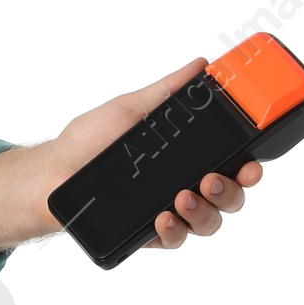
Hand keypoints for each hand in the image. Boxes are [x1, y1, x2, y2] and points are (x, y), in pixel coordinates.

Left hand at [40, 56, 262, 249]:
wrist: (51, 173)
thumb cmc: (88, 140)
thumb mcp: (129, 109)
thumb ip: (167, 91)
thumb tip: (200, 65)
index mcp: (187, 154)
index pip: (232, 162)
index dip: (250, 166)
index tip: (253, 163)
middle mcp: (185, 183)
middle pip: (230, 195)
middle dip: (232, 190)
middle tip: (212, 179)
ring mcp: (170, 210)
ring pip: (209, 222)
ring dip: (204, 211)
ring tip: (182, 196)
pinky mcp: (150, 233)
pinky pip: (176, 239)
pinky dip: (174, 230)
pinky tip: (162, 217)